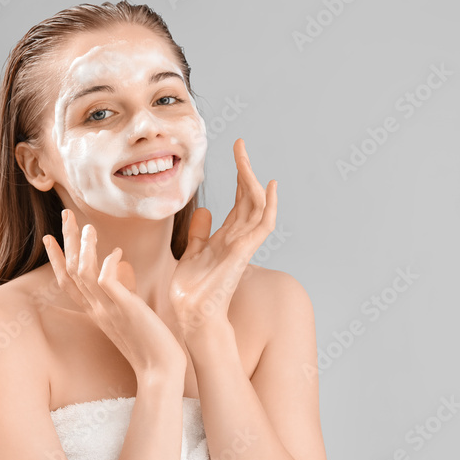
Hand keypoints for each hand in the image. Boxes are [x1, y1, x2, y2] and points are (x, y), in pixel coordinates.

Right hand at [43, 209, 186, 377]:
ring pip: (84, 273)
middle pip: (71, 271)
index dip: (57, 259)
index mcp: (96, 312)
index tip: (50, 237)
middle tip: (65, 214)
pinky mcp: (125, 310)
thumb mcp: (130, 314)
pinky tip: (117, 251)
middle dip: (66, 241)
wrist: (161, 370)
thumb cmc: (151, 344)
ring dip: (85, 247)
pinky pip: (106, 281)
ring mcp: (108, 310)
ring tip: (88, 226)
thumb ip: (122, 293)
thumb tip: (123, 270)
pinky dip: (109, 262)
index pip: (68, 283)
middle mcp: (97, 310)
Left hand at [170, 138, 277, 339]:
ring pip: (256, 206)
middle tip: (239, 144)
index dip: (240, 177)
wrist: (192, 314)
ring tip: (244, 157)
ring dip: (252, 180)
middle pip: (249, 198)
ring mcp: (243, 245)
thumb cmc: (192, 290)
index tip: (236, 152)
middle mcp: (238, 238)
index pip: (239, 202)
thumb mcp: (191, 253)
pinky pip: (262, 225)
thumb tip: (203, 211)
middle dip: (245, 170)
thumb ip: (199, 234)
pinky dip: (268, 206)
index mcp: (226, 237)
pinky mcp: (243, 252)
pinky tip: (267, 185)